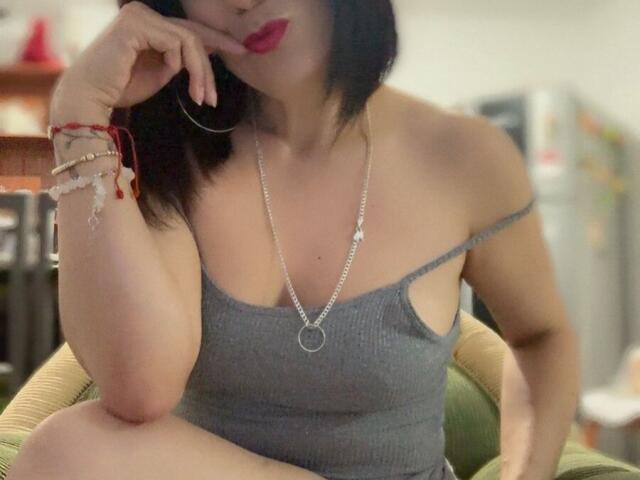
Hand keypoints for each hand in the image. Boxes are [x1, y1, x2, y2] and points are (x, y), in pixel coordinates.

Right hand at [52, 0, 246, 111]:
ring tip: (200, 98)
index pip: (189, 30)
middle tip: (212, 98)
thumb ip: (182, 60)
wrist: (90, 97)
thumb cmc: (121, 88)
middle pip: (193, 36)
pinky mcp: (136, 24)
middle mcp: (143, 13)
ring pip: (189, 40)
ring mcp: (139, 15)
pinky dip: (180, 64)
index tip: (242, 51)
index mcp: (148, 23)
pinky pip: (176, 43)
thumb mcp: (161, 72)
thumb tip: (209, 51)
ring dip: (200, 72)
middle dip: (208, 69)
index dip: (218, 41)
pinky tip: (171, 76)